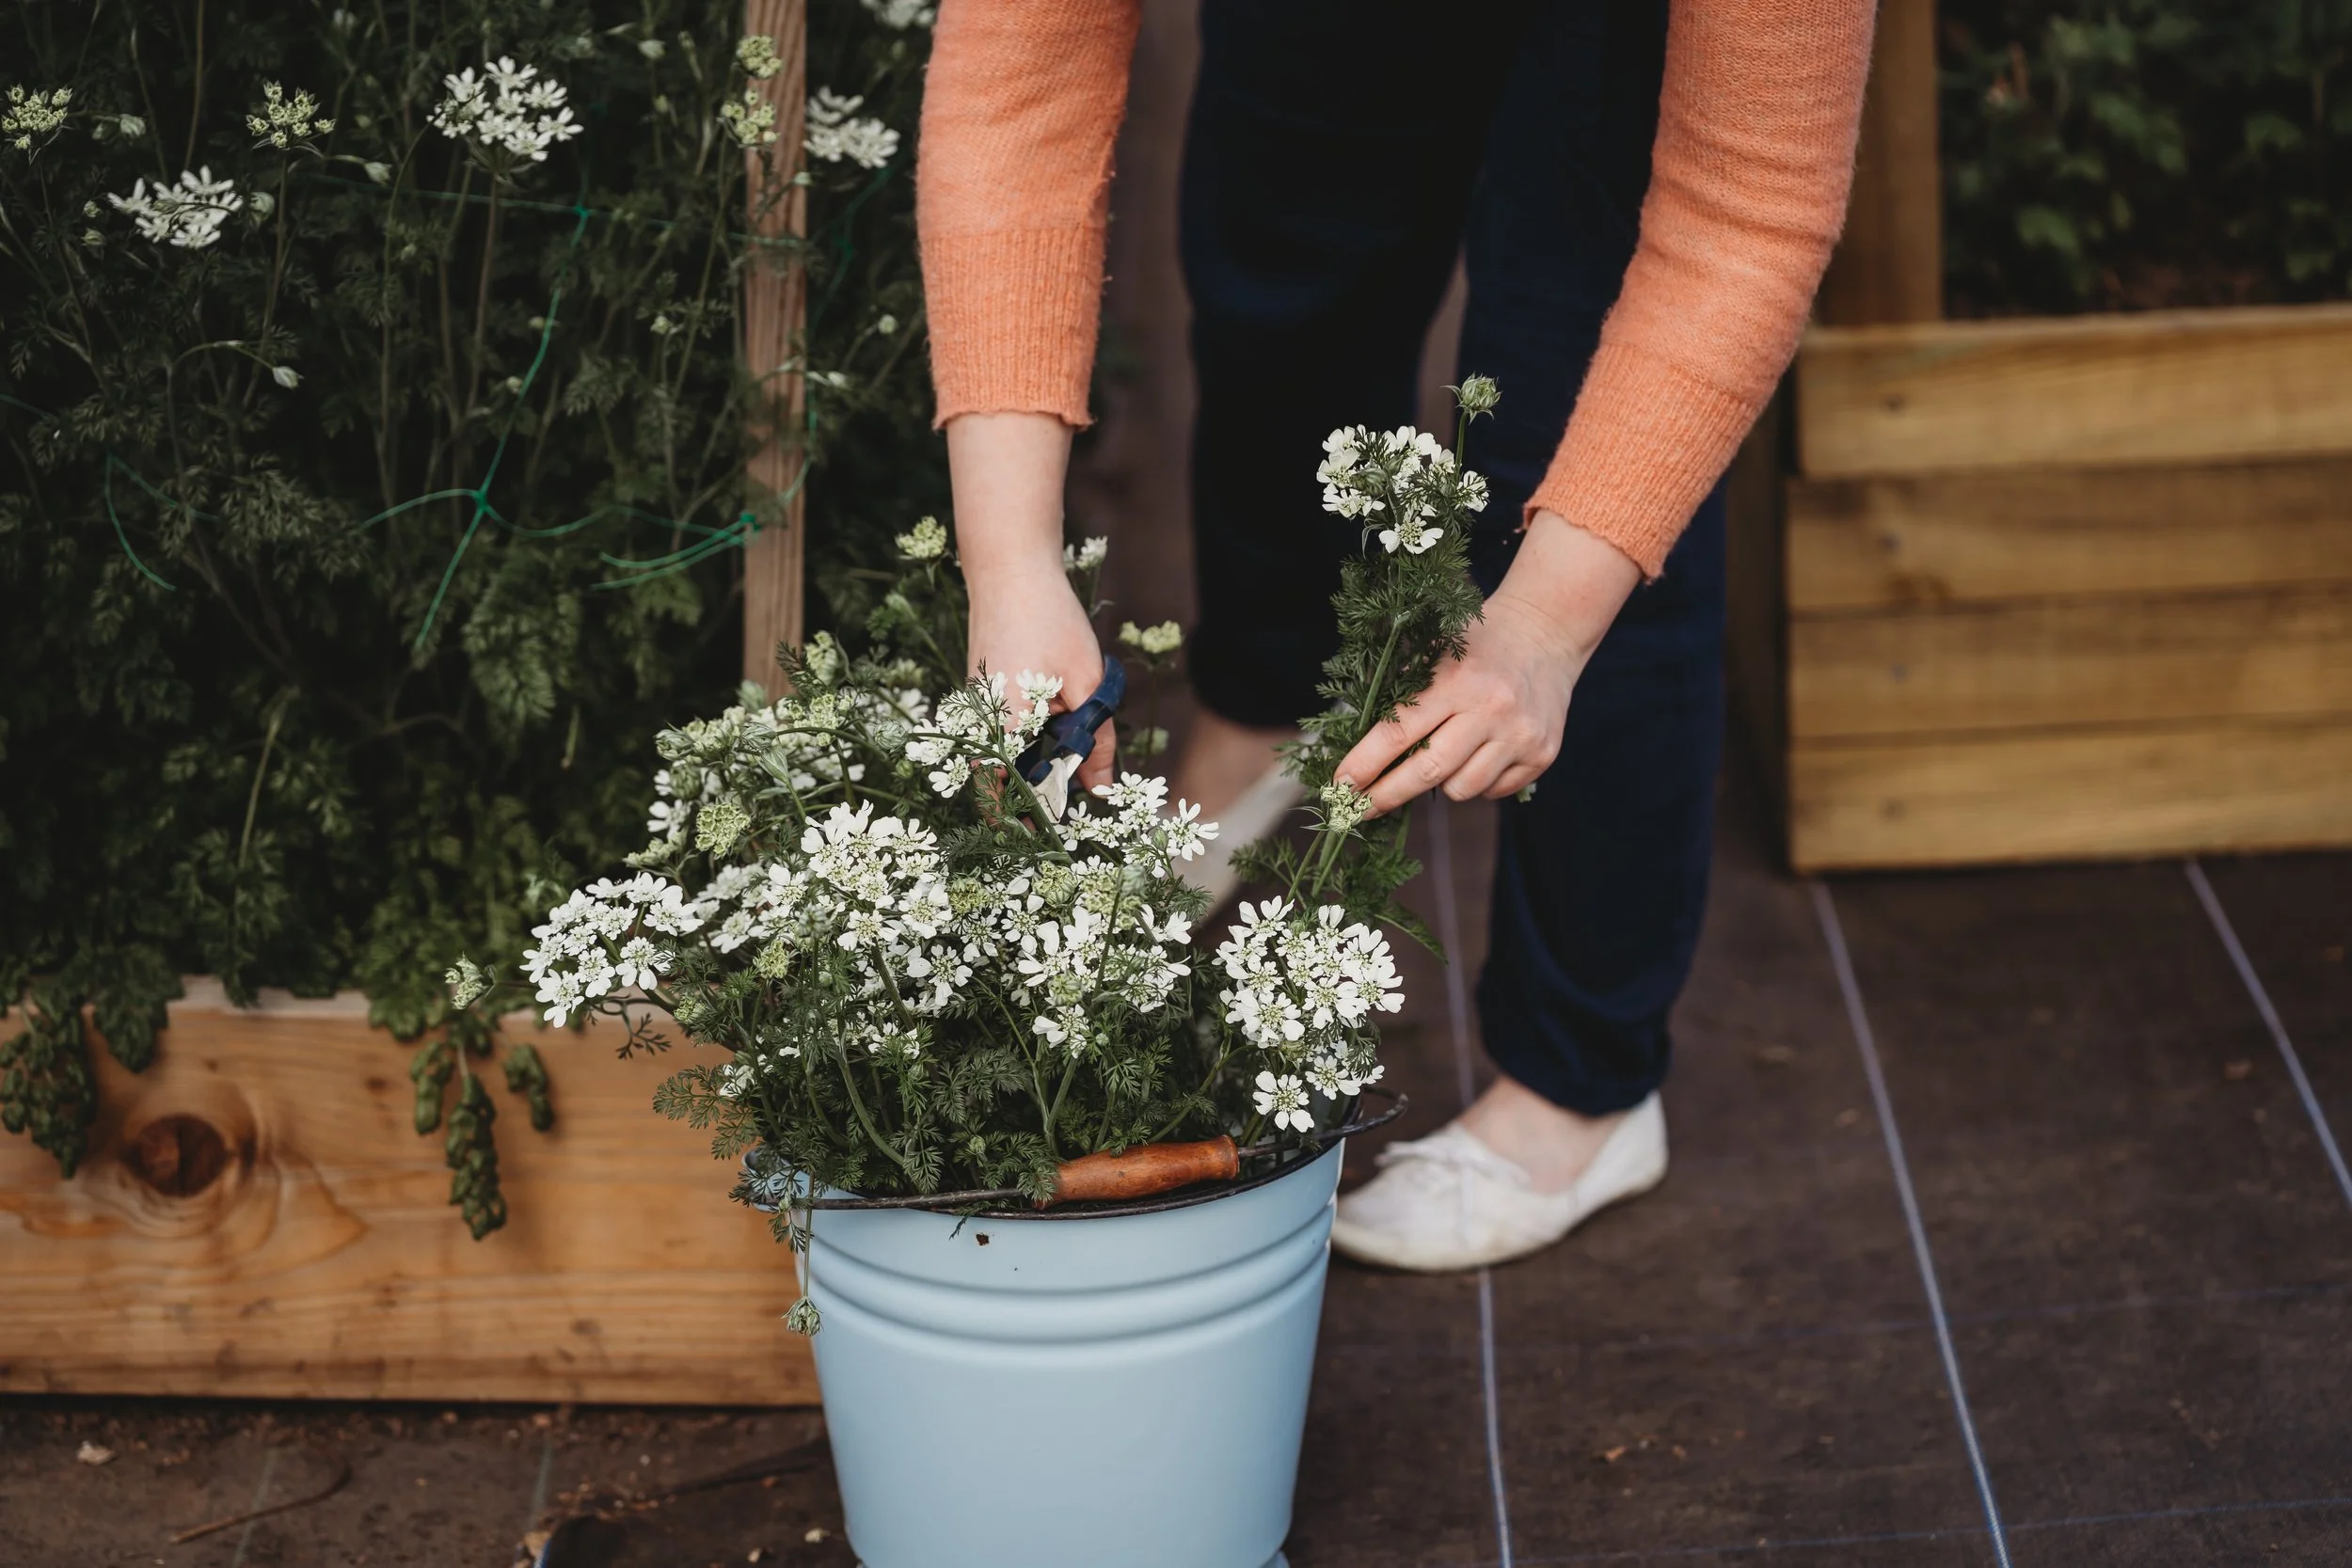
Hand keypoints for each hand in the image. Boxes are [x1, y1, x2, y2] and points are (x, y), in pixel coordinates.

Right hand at [947, 411, 1113, 791]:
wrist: (1008, 566)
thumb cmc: (1048, 619)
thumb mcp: (1086, 682)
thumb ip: (1095, 739)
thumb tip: (1102, 791)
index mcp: (998, 724)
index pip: (999, 797)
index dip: (1022, 824)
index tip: (1049, 840)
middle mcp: (975, 721)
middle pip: (996, 783)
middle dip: (1028, 801)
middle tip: (1063, 816)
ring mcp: (974, 707)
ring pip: (997, 759)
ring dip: (1027, 770)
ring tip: (1063, 777)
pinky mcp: (980, 694)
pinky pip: (997, 734)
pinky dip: (1022, 745)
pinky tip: (1052, 736)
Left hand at [1336, 511, 1640, 814]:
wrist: (1544, 635)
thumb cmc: (1474, 647)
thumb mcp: (1433, 651)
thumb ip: (1399, 694)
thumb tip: (1357, 755)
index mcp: (1455, 679)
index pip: (1398, 732)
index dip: (1364, 764)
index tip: (1339, 786)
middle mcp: (1491, 709)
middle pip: (1427, 772)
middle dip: (1386, 795)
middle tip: (1357, 810)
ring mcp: (1520, 735)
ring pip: (1461, 790)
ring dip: (1440, 784)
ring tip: (1442, 756)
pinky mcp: (1542, 755)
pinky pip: (1492, 792)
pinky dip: (1476, 782)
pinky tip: (1479, 753)